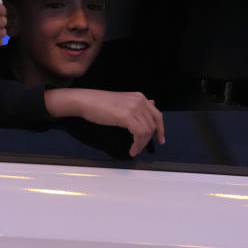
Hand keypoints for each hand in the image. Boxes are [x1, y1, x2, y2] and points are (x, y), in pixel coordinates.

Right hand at [44, 89, 165, 156]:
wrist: (87, 101)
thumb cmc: (101, 104)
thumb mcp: (123, 103)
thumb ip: (137, 106)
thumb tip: (151, 106)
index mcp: (140, 97)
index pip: (157, 115)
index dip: (161, 129)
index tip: (160, 140)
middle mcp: (140, 101)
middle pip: (153, 124)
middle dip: (148, 140)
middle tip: (140, 148)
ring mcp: (134, 107)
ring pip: (147, 131)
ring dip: (142, 144)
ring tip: (134, 150)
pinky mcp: (127, 116)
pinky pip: (139, 134)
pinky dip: (137, 144)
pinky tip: (132, 149)